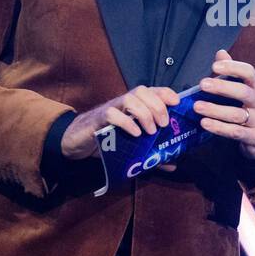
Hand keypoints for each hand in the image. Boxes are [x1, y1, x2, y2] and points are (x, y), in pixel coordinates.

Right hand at [61, 85, 180, 161]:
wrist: (78, 142)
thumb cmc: (107, 140)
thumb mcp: (134, 147)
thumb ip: (153, 154)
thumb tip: (173, 165)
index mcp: (133, 105)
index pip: (151, 90)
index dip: (165, 92)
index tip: (177, 102)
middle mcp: (122, 103)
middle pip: (142, 91)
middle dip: (157, 105)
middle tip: (163, 124)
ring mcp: (110, 109)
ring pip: (129, 98)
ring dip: (144, 113)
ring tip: (151, 131)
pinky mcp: (98, 119)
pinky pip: (112, 114)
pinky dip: (126, 122)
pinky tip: (135, 134)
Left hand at [194, 49, 254, 159]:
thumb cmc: (253, 109)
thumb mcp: (248, 90)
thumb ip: (234, 72)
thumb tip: (220, 53)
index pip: (249, 72)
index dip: (232, 67)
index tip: (214, 66)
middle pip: (243, 92)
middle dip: (222, 87)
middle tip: (203, 84)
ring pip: (236, 114)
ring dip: (215, 110)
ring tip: (197, 106)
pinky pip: (235, 132)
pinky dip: (219, 128)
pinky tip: (205, 123)